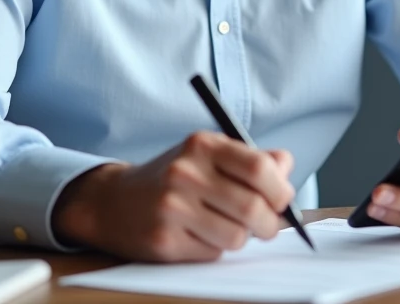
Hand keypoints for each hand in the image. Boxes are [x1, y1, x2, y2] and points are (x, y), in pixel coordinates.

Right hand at [51, 131, 294, 261]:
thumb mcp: (210, 155)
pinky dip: (215, 249)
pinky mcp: (163, 240)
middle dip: (269, 224)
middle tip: (266, 225)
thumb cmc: (174, 178)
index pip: (259, 168)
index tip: (282, 200)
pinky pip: (212, 254)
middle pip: (252, 208)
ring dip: (240, 238)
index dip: (280, 190)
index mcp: (202, 145)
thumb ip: (251, 159)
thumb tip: (286, 166)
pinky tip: (199, 235)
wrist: (113, 201)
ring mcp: (171, 208)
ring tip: (226, 227)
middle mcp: (185, 173)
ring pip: (236, 237)